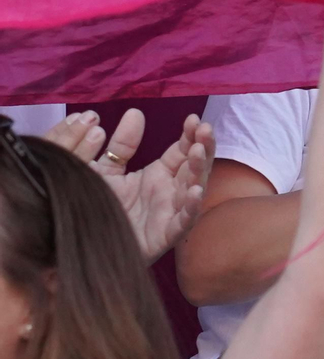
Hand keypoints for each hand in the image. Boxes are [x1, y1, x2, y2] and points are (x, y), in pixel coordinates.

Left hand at [46, 110, 212, 261]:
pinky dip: (192, 208)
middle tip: (205, 129)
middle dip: (203, 146)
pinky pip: (183, 221)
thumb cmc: (98, 209)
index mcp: (159, 175)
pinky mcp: (164, 235)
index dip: (189, 135)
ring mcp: (170, 213)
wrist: (82, 246)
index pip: (181, 150)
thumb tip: (136, 112)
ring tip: (200, 150)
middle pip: (194, 166)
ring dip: (200, 169)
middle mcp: (169, 191)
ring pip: (194, 189)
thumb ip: (122, 145)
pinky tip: (196, 191)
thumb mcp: (106, 170)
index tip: (193, 119)